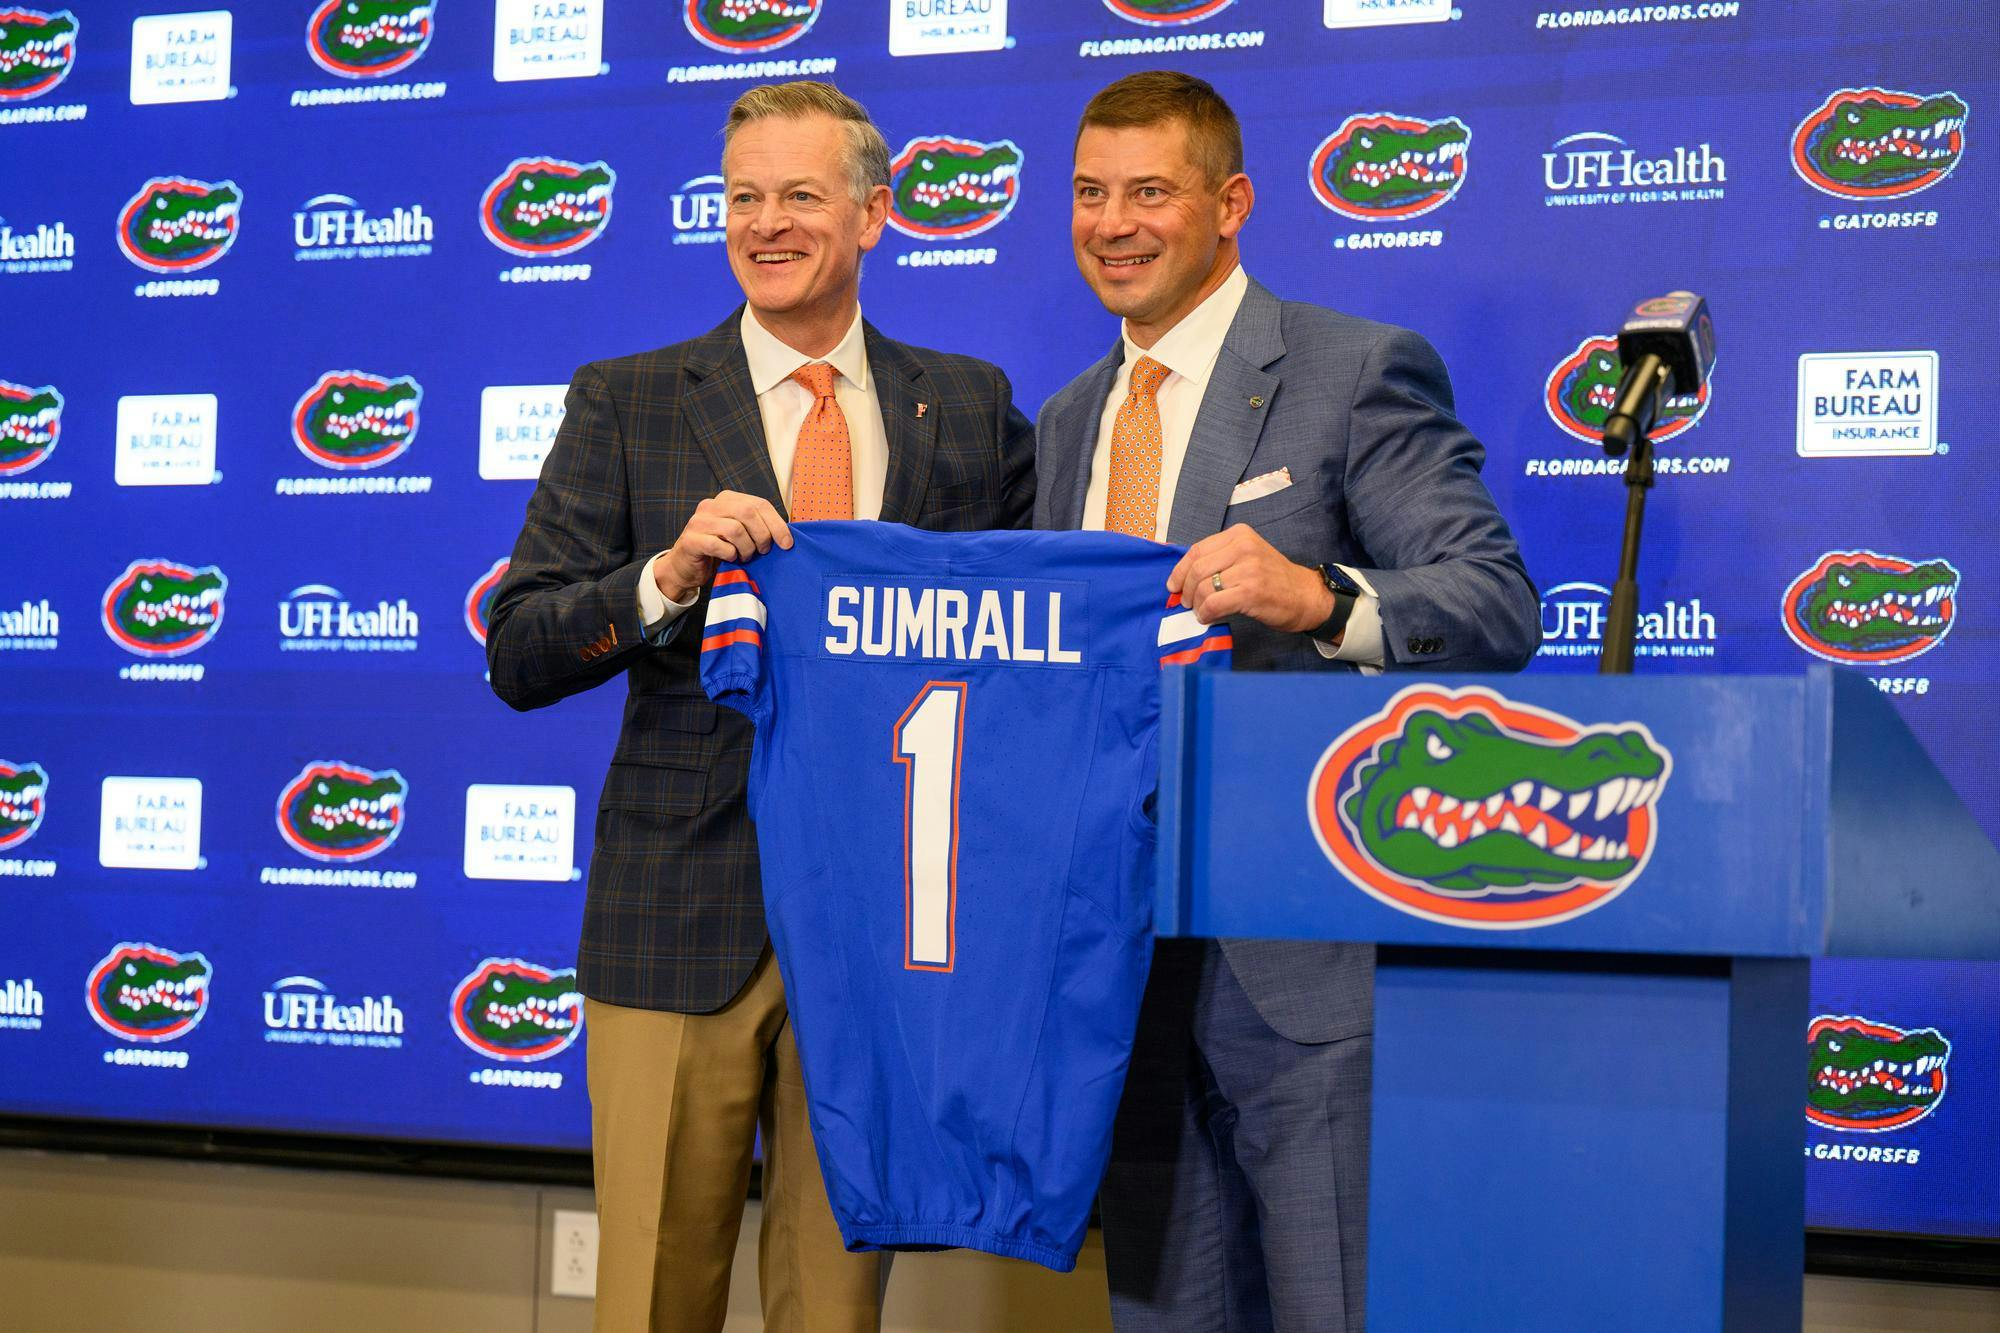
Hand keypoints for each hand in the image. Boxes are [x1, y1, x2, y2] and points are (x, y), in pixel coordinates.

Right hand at [654, 491, 791, 601]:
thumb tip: (786, 536)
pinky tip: (731, 559)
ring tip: (745, 557)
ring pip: (734, 529)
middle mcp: (710, 505)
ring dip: (746, 548)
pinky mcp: (690, 540)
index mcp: (726, 499)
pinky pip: (718, 545)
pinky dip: (730, 555)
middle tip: (763, 551)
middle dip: (762, 535)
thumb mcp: (740, 534)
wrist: (686, 568)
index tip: (787, 544)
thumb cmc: (719, 551)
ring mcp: (698, 521)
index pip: (759, 504)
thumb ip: (757, 527)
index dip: (777, 524)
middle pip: (748, 513)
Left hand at [1168, 523, 1334, 635]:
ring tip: (1202, 612)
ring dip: (1197, 605)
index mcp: (1240, 534)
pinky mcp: (1251, 592)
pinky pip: (1214, 604)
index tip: (1174, 585)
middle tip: (1187, 603)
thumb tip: (1183, 577)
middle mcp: (1244, 547)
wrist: (1306, 596)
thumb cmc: (1273, 579)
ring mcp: (1249, 569)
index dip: (1180, 571)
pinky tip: (1209, 618)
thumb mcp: (1248, 556)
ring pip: (1203, 588)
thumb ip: (1220, 559)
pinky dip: (1206, 614)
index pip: (1197, 550)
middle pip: (1197, 569)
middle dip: (1186, 590)